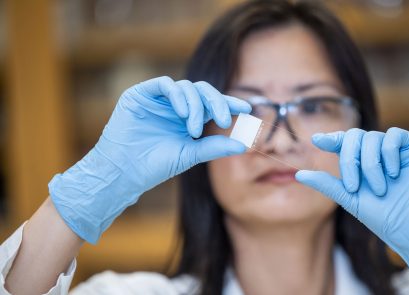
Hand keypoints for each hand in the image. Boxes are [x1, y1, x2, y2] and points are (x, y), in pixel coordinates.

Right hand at [49, 77, 250, 243]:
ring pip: (187, 88)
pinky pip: (165, 84)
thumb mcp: (190, 155)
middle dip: (218, 103)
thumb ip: (215, 147)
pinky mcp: (141, 94)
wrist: (124, 172)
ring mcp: (159, 99)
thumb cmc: (155, 166)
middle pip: (204, 92)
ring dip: (197, 106)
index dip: (230, 104)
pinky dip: (178, 96)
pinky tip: (183, 114)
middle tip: (225, 121)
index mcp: (189, 119)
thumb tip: (244, 144)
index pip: (213, 105)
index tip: (248, 109)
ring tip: (194, 129)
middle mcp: (176, 106)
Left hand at [296, 127, 408, 293]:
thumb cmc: (382, 217)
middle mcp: (379, 153)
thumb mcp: (349, 198)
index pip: (344, 143)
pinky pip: (394, 135)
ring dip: (370, 165)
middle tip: (354, 187)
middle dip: (349, 160)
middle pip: (354, 137)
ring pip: (372, 137)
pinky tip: (394, 174)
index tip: (317, 140)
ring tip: (380, 189)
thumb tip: (299, 174)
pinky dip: (389, 153)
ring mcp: (397, 149)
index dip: (331, 139)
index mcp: (362, 162)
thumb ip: (326, 183)